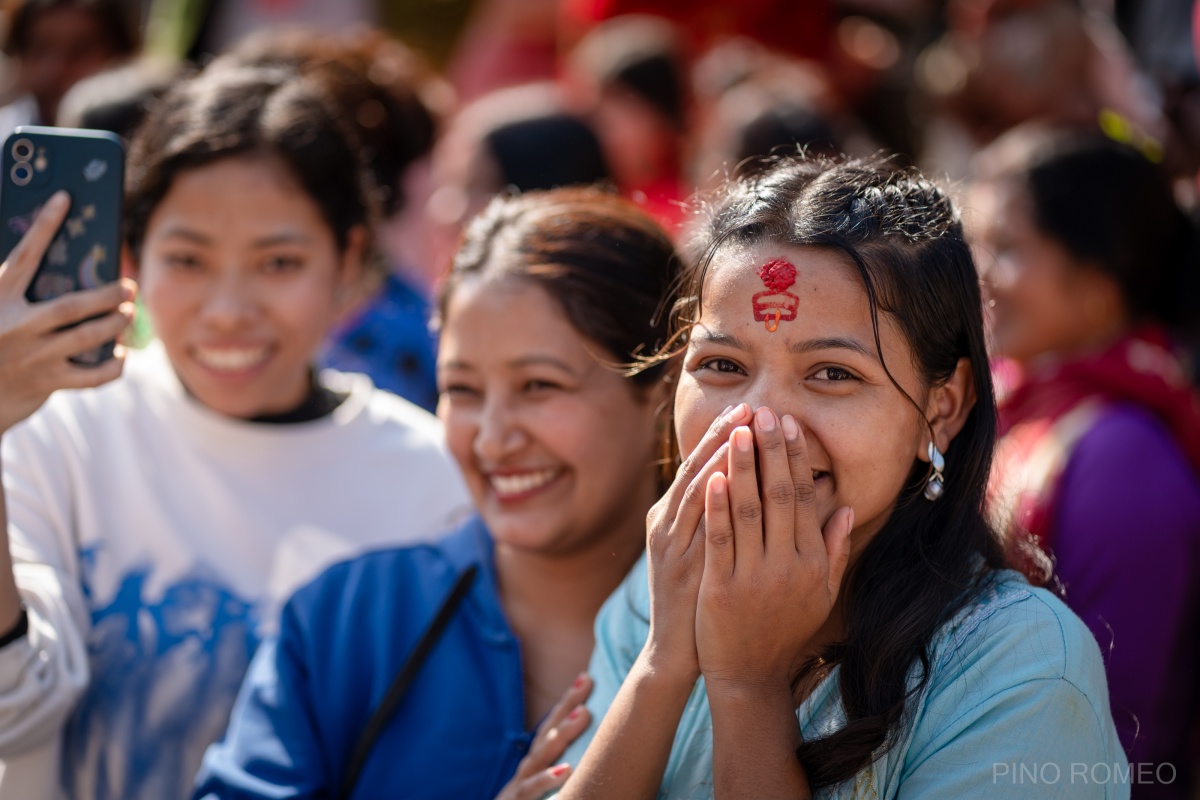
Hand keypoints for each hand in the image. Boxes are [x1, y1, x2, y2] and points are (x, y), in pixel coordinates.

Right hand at [0, 191, 135, 434]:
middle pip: (69, 306)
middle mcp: (15, 326)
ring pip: (86, 337)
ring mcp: (32, 357)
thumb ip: (22, 285)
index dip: (45, 225)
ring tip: (128, 313)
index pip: (25, 255)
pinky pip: (91, 375)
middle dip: (105, 295)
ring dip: (114, 324)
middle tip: (129, 286)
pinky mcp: (47, 383)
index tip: (64, 197)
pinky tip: (120, 353)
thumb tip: (67, 262)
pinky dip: (112, 365)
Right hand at [494, 674, 592, 799]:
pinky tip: (567, 770)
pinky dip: (547, 779)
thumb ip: (555, 767)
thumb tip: (584, 754)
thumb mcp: (538, 787)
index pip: (551, 727)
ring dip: (562, 733)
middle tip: (587, 681)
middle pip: (547, 731)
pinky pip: (532, 790)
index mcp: (533, 763)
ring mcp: (520, 784)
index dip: (567, 702)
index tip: (586, 677)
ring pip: (541, 754)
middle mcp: (526, 768)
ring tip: (583, 714)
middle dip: (567, 705)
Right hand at [642, 402, 751, 682]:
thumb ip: (719, 518)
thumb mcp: (705, 552)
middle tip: (749, 406)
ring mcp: (670, 543)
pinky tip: (722, 476)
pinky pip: (694, 527)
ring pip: (694, 490)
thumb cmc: (698, 601)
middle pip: (697, 469)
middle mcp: (667, 523)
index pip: (702, 466)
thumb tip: (744, 481)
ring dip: (717, 458)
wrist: (677, 652)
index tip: (749, 409)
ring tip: (740, 429)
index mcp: (673, 517)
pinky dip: (706, 499)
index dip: (724, 436)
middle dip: (723, 437)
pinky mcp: (676, 566)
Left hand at [696, 407, 853, 689]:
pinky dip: (716, 504)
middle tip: (767, 413)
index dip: (796, 458)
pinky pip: (720, 538)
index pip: (805, 498)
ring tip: (738, 430)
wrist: (749, 674)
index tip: (790, 425)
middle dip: (773, 451)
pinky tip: (711, 474)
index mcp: (812, 562)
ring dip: (742, 466)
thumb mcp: (820, 593)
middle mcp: (788, 566)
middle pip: (780, 496)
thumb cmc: (784, 628)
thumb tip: (843, 507)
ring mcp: (754, 576)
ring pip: (749, 510)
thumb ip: (834, 550)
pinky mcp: (721, 587)